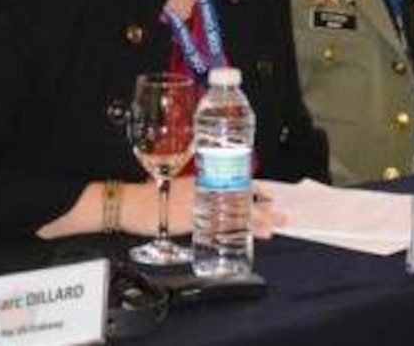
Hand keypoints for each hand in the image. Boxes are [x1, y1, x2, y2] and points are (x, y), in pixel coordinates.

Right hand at [122, 178, 281, 238]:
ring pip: (235, 212)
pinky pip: (222, 227)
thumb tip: (206, 191)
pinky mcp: (195, 220)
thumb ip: (196, 187)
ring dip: (256, 221)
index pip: (236, 180)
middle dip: (263, 207)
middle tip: (280, 214)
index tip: (269, 194)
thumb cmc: (152, 194)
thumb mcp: (179, 184)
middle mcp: (206, 188)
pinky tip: (248, 237)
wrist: (133, 202)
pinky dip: (237, 232)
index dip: (256, 189)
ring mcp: (202, 204)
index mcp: (203, 177)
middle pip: (242, 197)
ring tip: (272, 228)